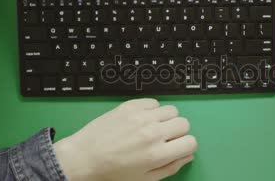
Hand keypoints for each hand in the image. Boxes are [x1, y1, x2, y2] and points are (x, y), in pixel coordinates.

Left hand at [54, 98, 196, 180]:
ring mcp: (141, 117)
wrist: (83, 158)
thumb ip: (170, 168)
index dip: (186, 146)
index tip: (178, 147)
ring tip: (152, 128)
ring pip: (171, 110)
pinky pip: (154, 102)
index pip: (191, 142)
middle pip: (184, 123)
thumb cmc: (112, 172)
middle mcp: (152, 133)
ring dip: (166, 119)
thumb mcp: (144, 179)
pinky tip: (142, 120)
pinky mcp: (130, 106)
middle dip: (178, 132)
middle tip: (164, 138)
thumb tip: (187, 155)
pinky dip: (152, 110)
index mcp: (157, 155)